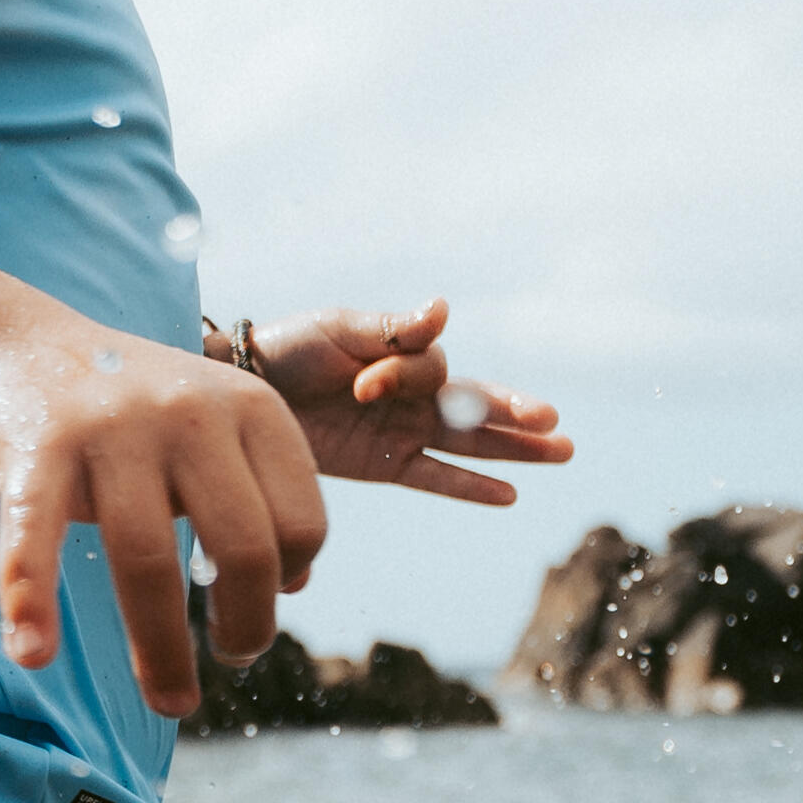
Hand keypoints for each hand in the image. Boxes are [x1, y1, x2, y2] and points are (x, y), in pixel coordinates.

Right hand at [0, 312, 324, 717]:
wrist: (22, 349)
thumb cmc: (132, 411)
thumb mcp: (216, 428)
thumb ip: (260, 494)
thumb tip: (296, 583)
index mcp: (250, 408)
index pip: (303, 522)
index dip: (286, 582)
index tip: (249, 605)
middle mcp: (189, 412)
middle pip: (243, 547)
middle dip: (246, 627)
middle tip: (229, 661)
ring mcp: (110, 429)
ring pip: (147, 559)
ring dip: (162, 651)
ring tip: (173, 704)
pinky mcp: (36, 448)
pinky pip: (36, 539)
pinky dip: (30, 602)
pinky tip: (32, 654)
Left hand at [239, 299, 572, 504]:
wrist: (241, 389)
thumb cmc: (289, 349)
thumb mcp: (336, 329)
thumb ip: (390, 329)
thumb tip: (443, 308)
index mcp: (404, 355)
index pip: (434, 370)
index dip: (404, 376)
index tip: (361, 381)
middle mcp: (413, 394)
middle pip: (476, 406)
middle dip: (514, 413)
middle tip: (554, 423)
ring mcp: (403, 431)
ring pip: (469, 442)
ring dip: (514, 449)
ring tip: (561, 451)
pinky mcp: (385, 465)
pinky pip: (435, 477)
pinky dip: (469, 486)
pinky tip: (508, 493)